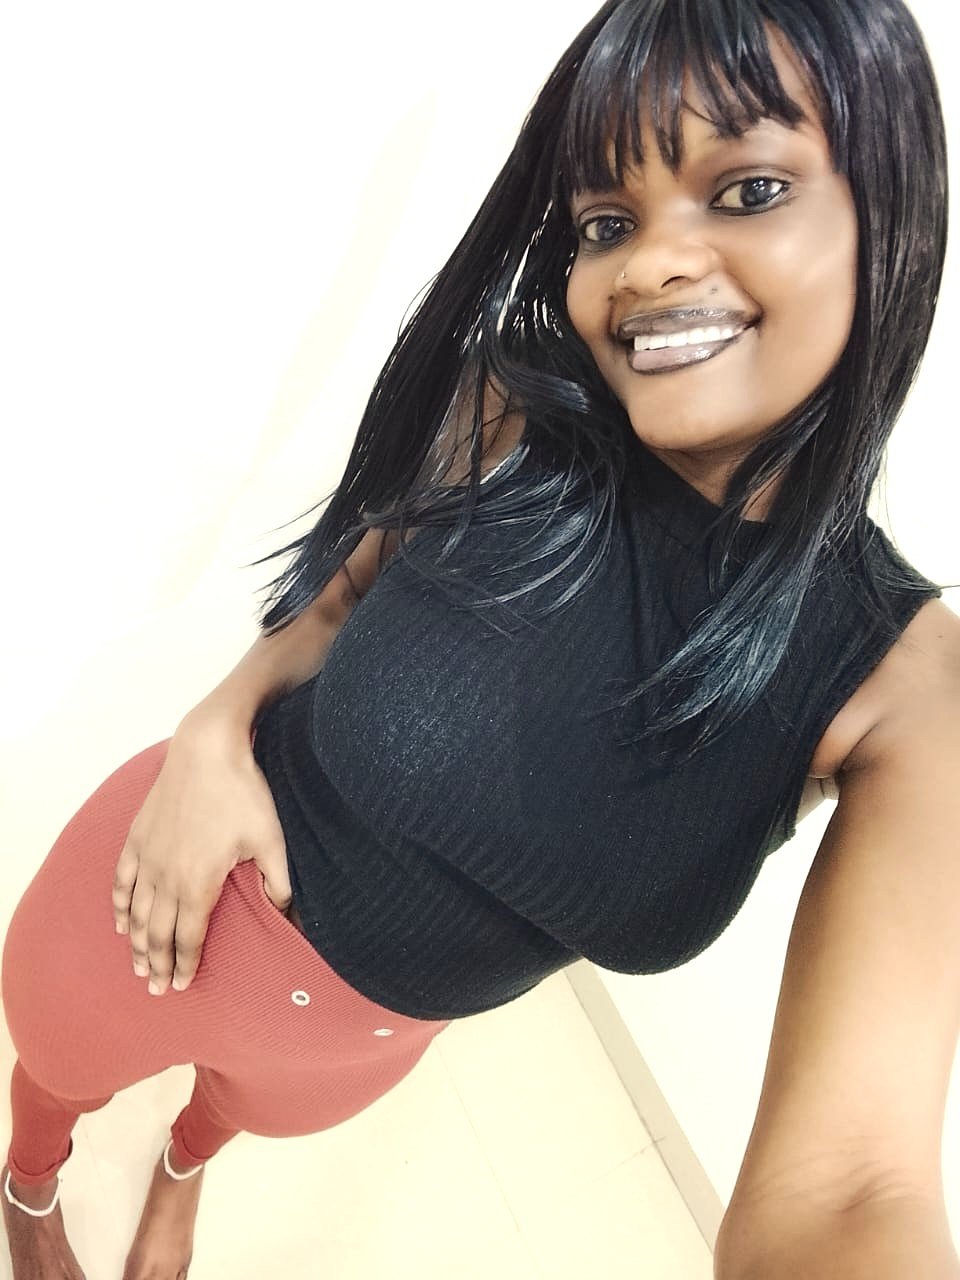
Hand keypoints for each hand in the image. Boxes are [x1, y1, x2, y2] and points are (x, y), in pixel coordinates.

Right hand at [112, 719, 290, 994]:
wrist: (206, 749)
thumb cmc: (243, 793)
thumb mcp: (271, 838)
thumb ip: (278, 882)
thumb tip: (289, 914)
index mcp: (198, 882)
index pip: (188, 936)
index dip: (185, 964)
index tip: (182, 986)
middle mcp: (166, 876)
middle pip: (158, 932)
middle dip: (158, 963)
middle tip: (156, 988)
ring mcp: (147, 856)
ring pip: (137, 912)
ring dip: (137, 942)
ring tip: (140, 966)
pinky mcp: (137, 837)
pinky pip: (123, 881)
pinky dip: (121, 906)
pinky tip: (122, 923)